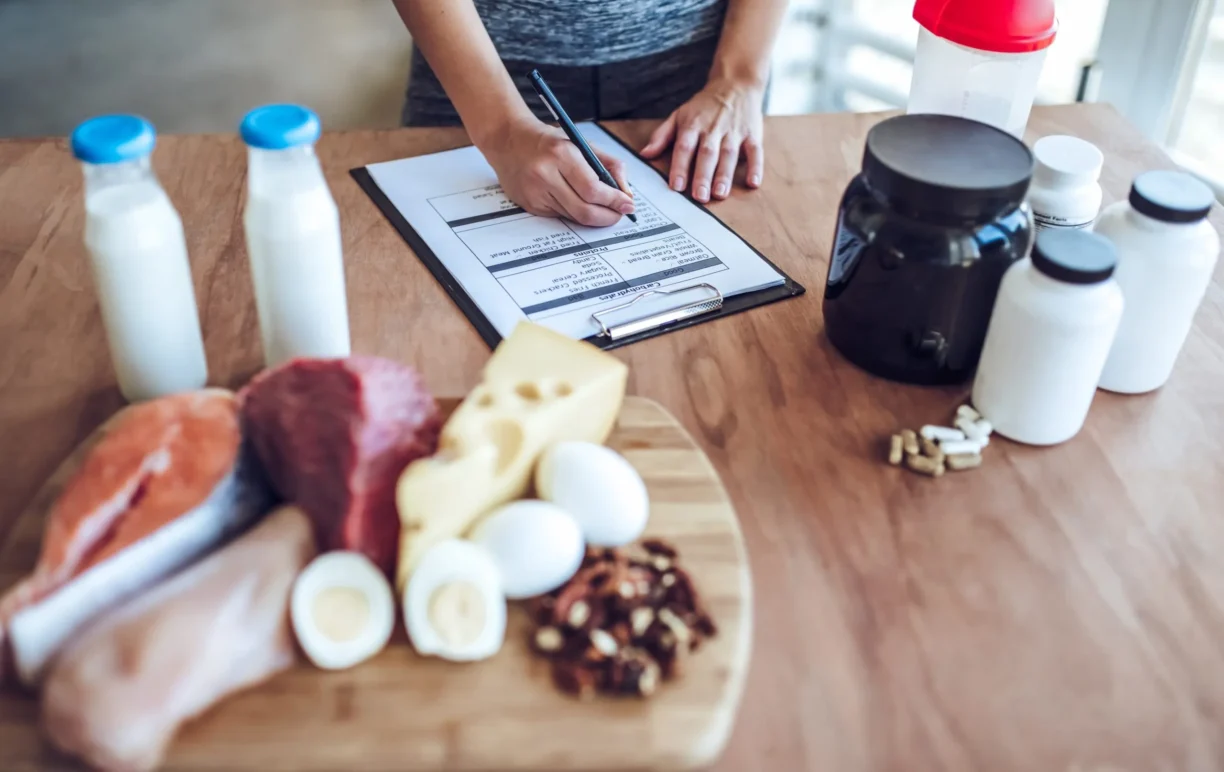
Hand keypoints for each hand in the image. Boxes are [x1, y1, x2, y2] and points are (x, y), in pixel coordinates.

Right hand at [478, 116, 634, 226]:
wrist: (508, 140)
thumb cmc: (548, 141)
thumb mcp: (581, 143)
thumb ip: (609, 165)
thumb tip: (626, 193)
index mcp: (561, 154)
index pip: (593, 189)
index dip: (614, 201)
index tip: (628, 205)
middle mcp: (545, 175)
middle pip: (585, 210)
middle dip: (608, 216)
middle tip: (620, 214)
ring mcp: (535, 193)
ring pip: (574, 217)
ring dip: (593, 216)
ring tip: (603, 208)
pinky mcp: (530, 206)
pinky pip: (561, 217)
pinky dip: (575, 213)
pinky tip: (577, 202)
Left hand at [641, 77, 765, 202]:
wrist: (735, 84)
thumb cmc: (704, 106)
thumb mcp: (679, 115)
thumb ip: (662, 135)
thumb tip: (645, 154)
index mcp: (693, 125)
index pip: (684, 147)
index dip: (680, 166)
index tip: (676, 186)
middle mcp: (713, 129)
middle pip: (707, 154)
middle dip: (703, 176)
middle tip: (700, 197)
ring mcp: (734, 132)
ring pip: (729, 154)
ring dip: (725, 175)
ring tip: (720, 194)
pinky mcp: (752, 134)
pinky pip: (755, 151)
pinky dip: (756, 167)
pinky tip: (753, 183)